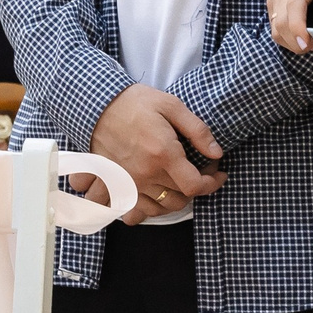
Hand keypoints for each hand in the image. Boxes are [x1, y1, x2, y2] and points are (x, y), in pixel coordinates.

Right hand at [88, 84, 224, 221]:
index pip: (195, 186)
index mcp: (163, 154)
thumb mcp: (171, 106)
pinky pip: (134, 209)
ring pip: (159, 208)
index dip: (212, 184)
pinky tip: (154, 197)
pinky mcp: (116, 185)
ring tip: (178, 185)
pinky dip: (147, 210)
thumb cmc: (135, 102)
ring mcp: (129, 182)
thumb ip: (198, 130)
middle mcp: (146, 173)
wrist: (96, 105)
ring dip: (174, 200)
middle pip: (179, 199)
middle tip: (198, 172)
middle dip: (195, 189)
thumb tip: (216, 153)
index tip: (217, 174)